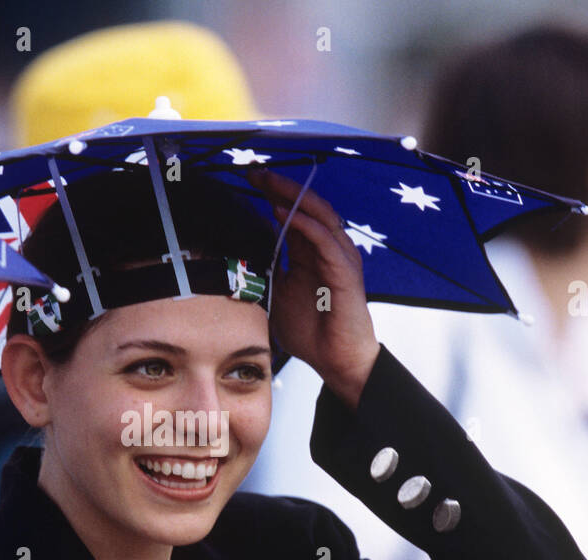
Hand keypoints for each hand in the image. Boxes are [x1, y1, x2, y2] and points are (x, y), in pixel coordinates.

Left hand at [248, 168, 378, 410]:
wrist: (335, 360)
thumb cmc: (310, 332)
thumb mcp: (277, 293)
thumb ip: (267, 268)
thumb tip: (243, 249)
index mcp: (313, 251)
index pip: (294, 211)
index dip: (273, 192)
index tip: (247, 178)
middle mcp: (328, 247)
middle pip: (306, 203)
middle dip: (279, 184)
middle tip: (253, 170)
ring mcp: (339, 256)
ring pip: (318, 212)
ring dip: (291, 195)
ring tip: (266, 182)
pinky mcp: (344, 270)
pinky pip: (323, 237)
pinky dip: (303, 222)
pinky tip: (282, 212)